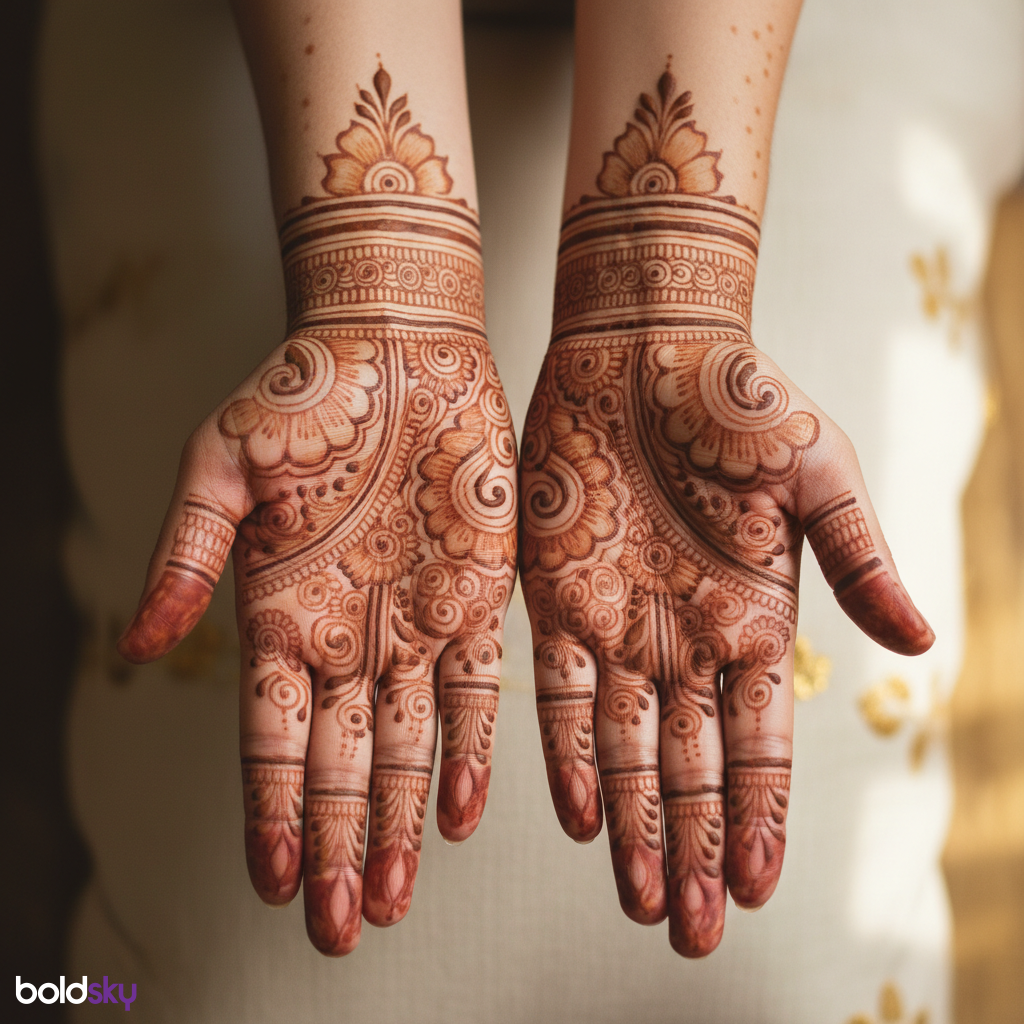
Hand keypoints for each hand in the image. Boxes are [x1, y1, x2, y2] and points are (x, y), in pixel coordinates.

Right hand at [119, 190, 516, 954]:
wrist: (397, 347)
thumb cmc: (302, 395)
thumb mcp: (221, 468)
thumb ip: (186, 557)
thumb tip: (137, 639)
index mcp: (278, 616)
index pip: (269, 740)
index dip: (271, 813)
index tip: (275, 880)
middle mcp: (345, 636)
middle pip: (339, 767)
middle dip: (338, 847)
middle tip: (339, 928)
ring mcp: (412, 624)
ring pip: (404, 747)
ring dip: (399, 823)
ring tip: (392, 897)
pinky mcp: (474, 599)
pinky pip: (475, 692)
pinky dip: (466, 752)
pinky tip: (458, 812)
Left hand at [520, 199, 932, 957]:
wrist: (646, 345)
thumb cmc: (741, 399)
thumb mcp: (817, 474)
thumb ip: (859, 559)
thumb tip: (922, 641)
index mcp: (754, 619)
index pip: (760, 743)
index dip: (757, 816)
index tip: (752, 885)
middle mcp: (685, 638)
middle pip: (692, 767)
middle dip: (690, 847)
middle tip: (685, 928)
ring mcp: (619, 623)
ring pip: (626, 747)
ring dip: (631, 822)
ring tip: (636, 895)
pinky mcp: (557, 594)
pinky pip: (555, 689)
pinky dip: (567, 750)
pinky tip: (579, 810)